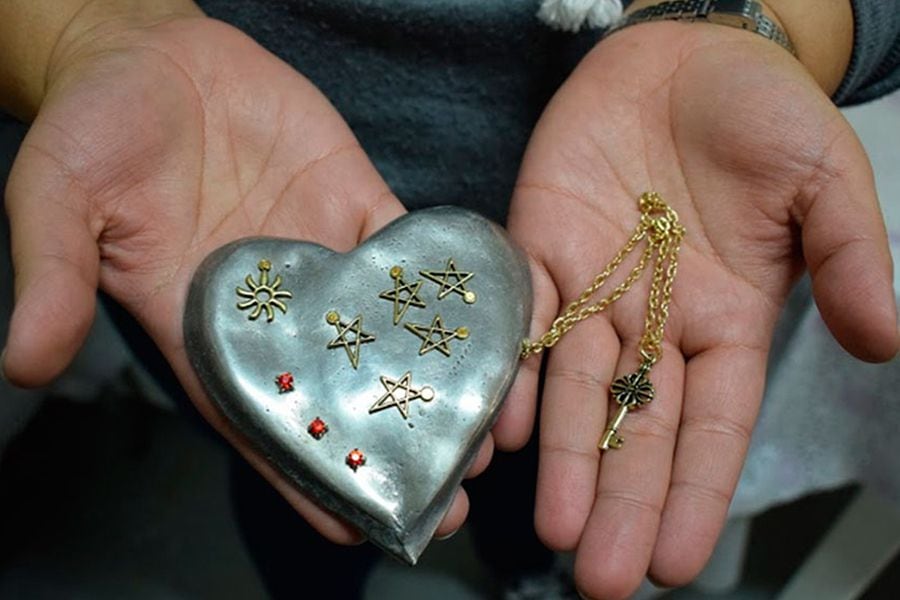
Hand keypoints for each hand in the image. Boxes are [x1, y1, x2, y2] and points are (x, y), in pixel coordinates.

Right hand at [3, 10, 488, 541]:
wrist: (151, 57)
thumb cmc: (95, 130)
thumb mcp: (56, 199)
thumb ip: (52, 276)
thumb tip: (22, 362)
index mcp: (206, 326)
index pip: (262, 418)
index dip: (305, 476)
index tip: (356, 530)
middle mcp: (277, 307)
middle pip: (344, 393)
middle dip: (394, 447)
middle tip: (454, 498)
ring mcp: (324, 258)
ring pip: (392, 336)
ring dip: (440, 385)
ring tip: (492, 434)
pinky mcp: (357, 206)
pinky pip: (411, 256)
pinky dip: (451, 292)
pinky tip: (494, 330)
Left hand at [507, 22, 898, 598]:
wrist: (685, 50)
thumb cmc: (762, 112)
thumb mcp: (826, 181)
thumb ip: (850, 259)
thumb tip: (887, 342)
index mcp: (727, 318)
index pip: (713, 424)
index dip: (698, 492)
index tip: (681, 562)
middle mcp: (654, 320)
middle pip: (637, 425)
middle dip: (622, 500)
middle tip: (601, 578)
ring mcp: (592, 288)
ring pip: (572, 388)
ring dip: (564, 458)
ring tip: (554, 531)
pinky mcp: (538, 247)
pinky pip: (522, 317)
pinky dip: (510, 368)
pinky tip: (504, 426)